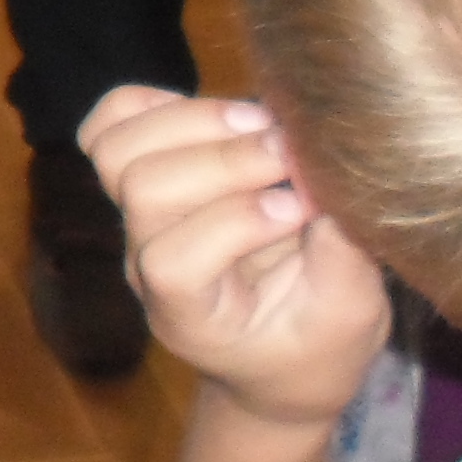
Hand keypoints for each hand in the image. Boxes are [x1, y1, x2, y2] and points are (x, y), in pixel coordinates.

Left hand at [80, 85, 390, 426]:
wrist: (275, 356)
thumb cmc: (315, 346)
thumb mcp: (349, 319)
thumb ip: (343, 260)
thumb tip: (334, 182)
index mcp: (188, 316)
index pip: (173, 263)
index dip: (235, 222)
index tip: (302, 209)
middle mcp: (147, 265)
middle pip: (142, 190)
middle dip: (222, 160)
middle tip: (289, 152)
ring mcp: (138, 220)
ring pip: (116, 150)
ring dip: (194, 122)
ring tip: (263, 125)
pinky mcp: (144, 180)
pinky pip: (111, 127)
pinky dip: (156, 106)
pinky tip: (221, 115)